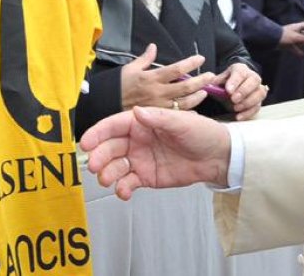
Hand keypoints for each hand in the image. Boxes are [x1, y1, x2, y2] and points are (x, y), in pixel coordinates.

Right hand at [80, 105, 230, 199]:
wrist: (218, 157)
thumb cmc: (201, 132)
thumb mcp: (181, 121)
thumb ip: (158, 118)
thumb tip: (137, 111)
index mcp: (141, 122)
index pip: (114, 126)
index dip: (98, 133)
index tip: (86, 143)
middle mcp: (136, 140)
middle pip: (110, 148)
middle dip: (99, 157)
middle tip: (95, 166)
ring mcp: (140, 159)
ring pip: (115, 167)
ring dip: (108, 174)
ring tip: (108, 181)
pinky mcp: (146, 177)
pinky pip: (128, 183)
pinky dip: (122, 188)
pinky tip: (123, 191)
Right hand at [119, 44, 214, 111]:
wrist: (106, 107)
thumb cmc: (117, 86)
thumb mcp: (129, 69)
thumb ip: (145, 59)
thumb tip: (153, 47)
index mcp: (152, 78)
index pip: (176, 69)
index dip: (190, 63)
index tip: (200, 58)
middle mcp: (158, 92)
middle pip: (184, 86)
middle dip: (200, 80)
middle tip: (211, 75)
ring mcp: (159, 107)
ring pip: (184, 103)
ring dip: (197, 97)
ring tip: (205, 91)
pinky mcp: (158, 118)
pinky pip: (176, 116)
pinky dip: (187, 113)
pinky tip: (195, 110)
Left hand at [214, 62, 265, 120]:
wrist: (233, 87)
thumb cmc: (227, 83)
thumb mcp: (220, 79)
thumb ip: (216, 81)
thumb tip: (210, 82)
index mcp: (241, 69)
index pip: (240, 72)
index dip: (235, 81)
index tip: (228, 90)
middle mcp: (252, 77)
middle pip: (254, 81)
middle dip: (244, 91)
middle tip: (233, 99)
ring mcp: (258, 88)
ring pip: (260, 93)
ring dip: (248, 102)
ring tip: (236, 108)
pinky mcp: (259, 101)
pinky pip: (258, 106)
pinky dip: (248, 113)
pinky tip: (239, 116)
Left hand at [279, 20, 303, 55]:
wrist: (270, 40)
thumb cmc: (283, 35)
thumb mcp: (297, 37)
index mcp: (298, 27)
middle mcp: (296, 31)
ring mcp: (292, 38)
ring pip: (301, 42)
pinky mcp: (288, 45)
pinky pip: (295, 48)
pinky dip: (298, 52)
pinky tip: (303, 55)